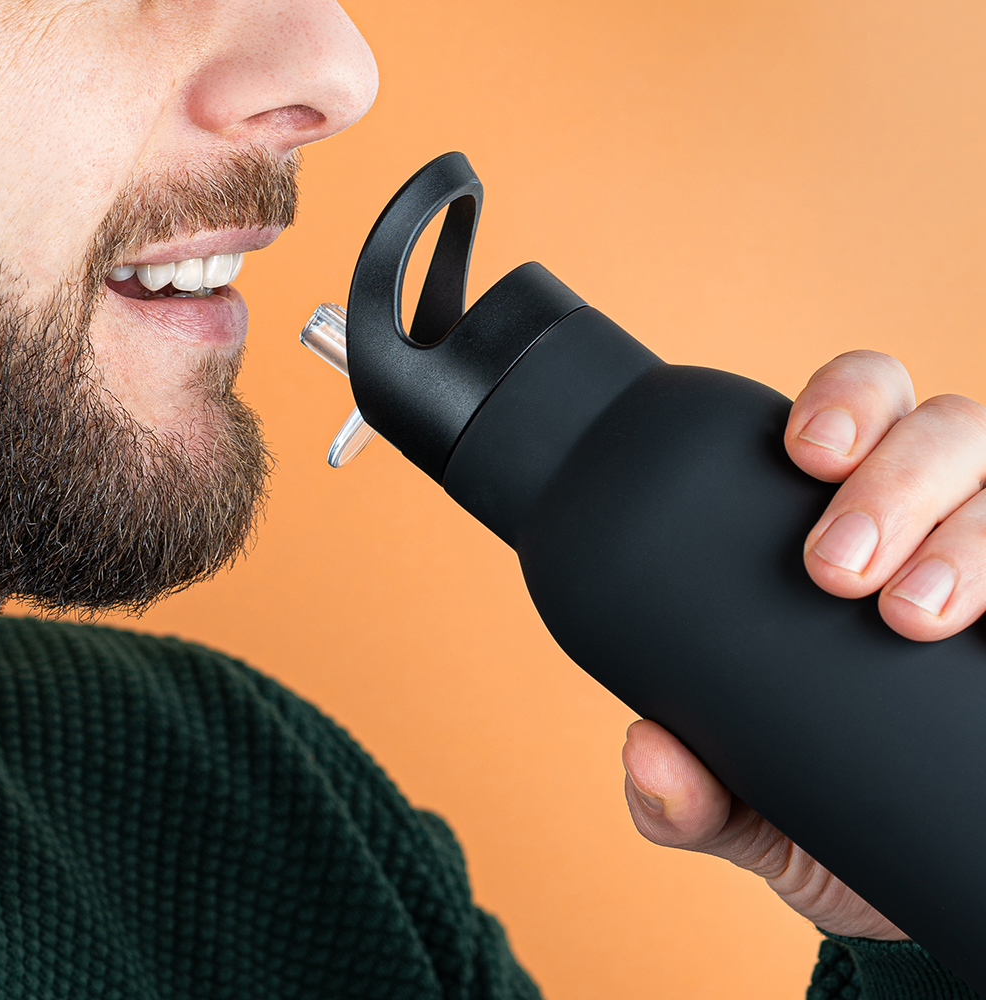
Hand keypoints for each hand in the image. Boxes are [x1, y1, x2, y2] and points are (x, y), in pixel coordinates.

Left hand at [624, 350, 985, 939]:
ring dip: (971, 534)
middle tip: (837, 570)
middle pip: (944, 428)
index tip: (803, 455)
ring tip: (912, 612)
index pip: (861, 405)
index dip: (844, 401)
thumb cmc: (826, 819)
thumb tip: (648, 757)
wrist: (913, 885)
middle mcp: (939, 517)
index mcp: (847, 515)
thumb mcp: (754, 809)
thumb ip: (687, 795)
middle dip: (895, 481)